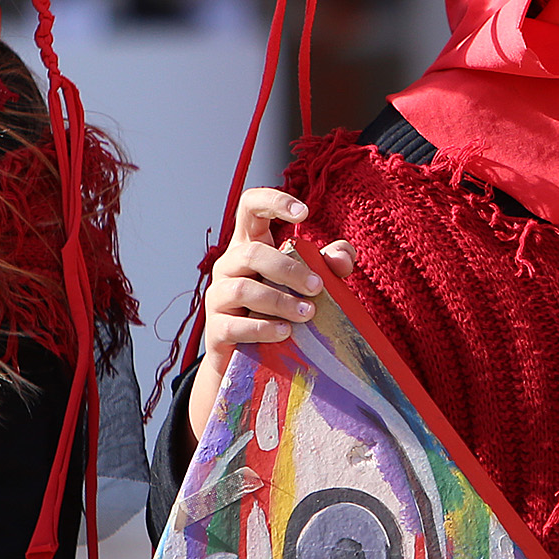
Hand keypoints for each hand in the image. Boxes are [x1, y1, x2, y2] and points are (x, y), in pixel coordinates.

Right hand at [192, 187, 356, 439]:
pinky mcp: (216, 329)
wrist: (251, 357)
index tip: (305, 213)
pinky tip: (285, 333)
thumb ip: (331, 264)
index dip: (273, 201)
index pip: (250, 206)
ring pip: (244, 289)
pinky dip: (263, 328)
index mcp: (250, 245)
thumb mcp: (309, 282)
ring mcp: (218, 296)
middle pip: (251, 252)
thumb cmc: (283, 309)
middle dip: (289, 269)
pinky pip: (235, 325)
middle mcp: (229, 266)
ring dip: (280, 300)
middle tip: (318, 287)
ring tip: (307, 313)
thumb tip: (342, 258)